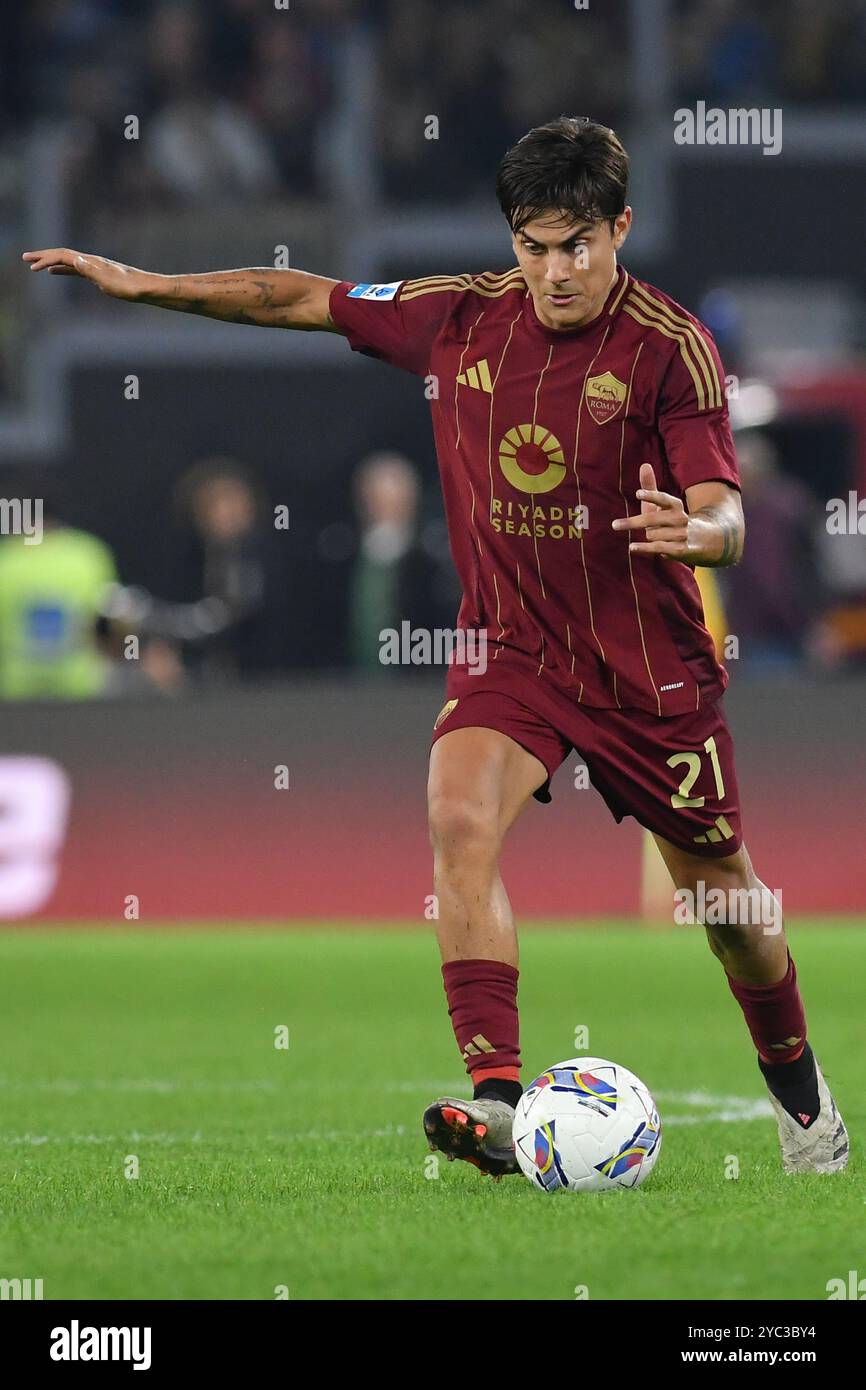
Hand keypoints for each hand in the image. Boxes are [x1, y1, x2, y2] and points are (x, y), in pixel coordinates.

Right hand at [22, 248, 144, 300]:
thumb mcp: (108, 281)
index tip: (31, 266)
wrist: (147, 289)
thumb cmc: (129, 288)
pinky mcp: (99, 274)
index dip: (46, 259)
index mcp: (91, 262)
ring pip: (67, 262)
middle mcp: (91, 262)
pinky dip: (62, 269)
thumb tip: (73, 259)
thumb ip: (90, 271)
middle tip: (25, 259)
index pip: (63, 256)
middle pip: (62, 255)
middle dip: (43, 256)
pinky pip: (74, 269)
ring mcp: (95, 267)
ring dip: (50, 262)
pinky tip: (57, 273)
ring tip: (36, 265)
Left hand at [611, 463, 691, 560]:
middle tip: (615, 525)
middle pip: (651, 519)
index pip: (662, 499)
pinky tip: (632, 547)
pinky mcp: (680, 550)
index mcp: (675, 505)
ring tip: (655, 537)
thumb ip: (651, 486)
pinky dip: (644, 548)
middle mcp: (680, 518)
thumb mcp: (662, 504)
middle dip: (633, 522)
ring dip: (648, 536)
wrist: (701, 541)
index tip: (638, 493)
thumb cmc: (672, 519)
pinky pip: (657, 547)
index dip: (650, 496)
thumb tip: (644, 465)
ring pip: (651, 534)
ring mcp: (681, 534)